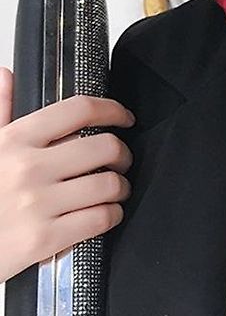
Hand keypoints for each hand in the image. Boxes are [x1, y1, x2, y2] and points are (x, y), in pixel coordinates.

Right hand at [0, 66, 135, 283]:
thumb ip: (0, 110)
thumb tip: (6, 76)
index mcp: (16, 140)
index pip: (80, 109)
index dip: (112, 109)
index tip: (123, 117)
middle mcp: (29, 168)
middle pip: (105, 146)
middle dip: (122, 154)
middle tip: (119, 160)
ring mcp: (37, 204)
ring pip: (110, 184)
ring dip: (120, 187)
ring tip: (114, 189)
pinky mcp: (44, 239)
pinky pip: (101, 219)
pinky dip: (112, 215)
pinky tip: (105, 213)